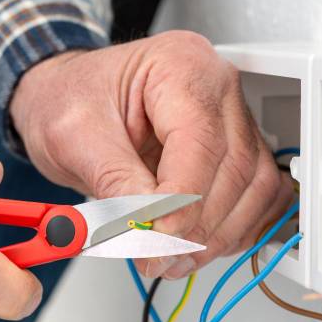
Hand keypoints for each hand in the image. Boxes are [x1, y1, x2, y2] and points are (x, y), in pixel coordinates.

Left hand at [11, 31, 292, 278]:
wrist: (64, 99)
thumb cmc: (69, 100)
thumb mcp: (74, 138)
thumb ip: (115, 182)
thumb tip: (147, 227)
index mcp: (178, 64)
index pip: (200, 142)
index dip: (183, 201)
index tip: (158, 239)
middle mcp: (216, 87)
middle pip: (234, 168)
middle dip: (196, 226)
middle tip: (156, 256)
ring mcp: (233, 118)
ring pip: (255, 188)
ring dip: (216, 236)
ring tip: (171, 257)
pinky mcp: (236, 149)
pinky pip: (257, 196)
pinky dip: (231, 231)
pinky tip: (196, 246)